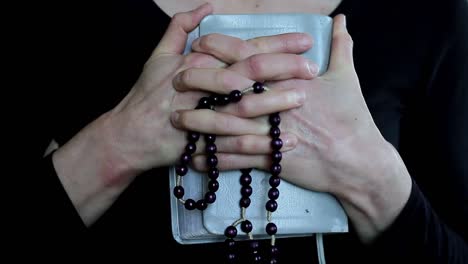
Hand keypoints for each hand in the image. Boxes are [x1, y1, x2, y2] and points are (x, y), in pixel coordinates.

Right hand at [52, 3, 315, 223]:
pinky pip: (236, 143)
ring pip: (245, 105)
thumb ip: (180, 27)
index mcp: (198, 62)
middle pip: (249, 72)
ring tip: (303, 99)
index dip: (276, 44)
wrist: (131, 135)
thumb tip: (205, 6)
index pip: (244, 48)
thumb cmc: (147, 95)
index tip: (304, 42)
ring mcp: (203, 114)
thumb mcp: (159, 55)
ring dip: (276, 102)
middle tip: (312, 69)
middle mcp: (203, 85)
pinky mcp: (204, 142)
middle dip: (284, 68)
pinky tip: (284, 143)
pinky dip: (261, 143)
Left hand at [183, 15, 411, 241]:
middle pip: (233, 89)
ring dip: (200, 122)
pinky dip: (214, 159)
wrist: (358, 161)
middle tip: (176, 78)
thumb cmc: (353, 119)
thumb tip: (342, 20)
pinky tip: (194, 158)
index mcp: (292, 80)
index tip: (200, 43)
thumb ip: (342, 47)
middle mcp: (278, 104)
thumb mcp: (349, 78)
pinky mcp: (272, 159)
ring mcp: (273, 133)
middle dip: (201, 82)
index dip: (223, 49)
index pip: (251, 58)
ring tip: (176, 119)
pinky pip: (236, 160)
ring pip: (229, 125)